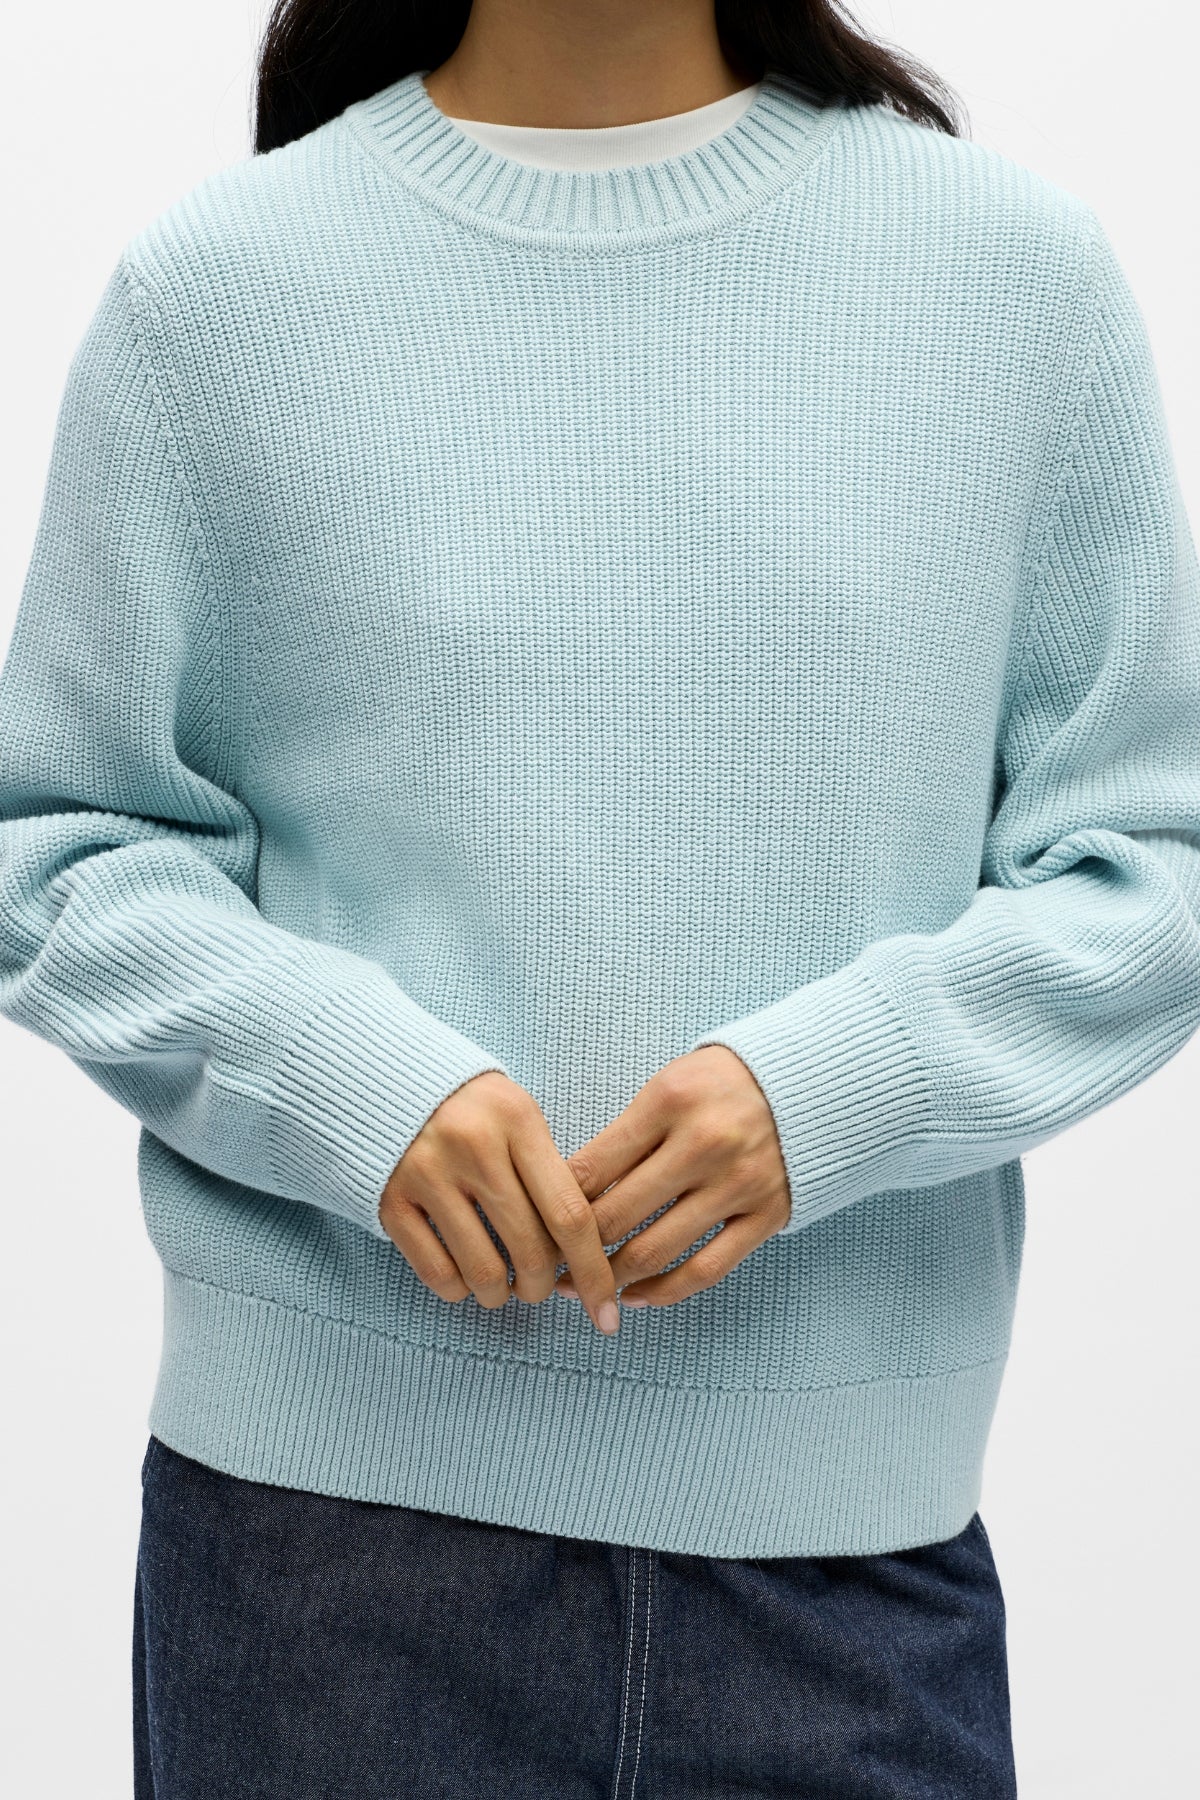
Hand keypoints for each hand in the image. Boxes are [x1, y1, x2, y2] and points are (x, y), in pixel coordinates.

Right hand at [379, 1071, 619, 1335]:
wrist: (389, 1077)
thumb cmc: (475, 1108)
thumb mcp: (520, 1116)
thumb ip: (551, 1173)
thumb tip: (581, 1254)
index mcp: (518, 1121)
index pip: (569, 1213)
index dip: (593, 1271)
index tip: (607, 1311)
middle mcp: (473, 1147)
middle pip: (530, 1250)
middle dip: (543, 1286)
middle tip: (540, 1287)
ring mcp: (427, 1174)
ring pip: (484, 1271)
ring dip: (501, 1294)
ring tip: (503, 1286)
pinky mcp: (391, 1200)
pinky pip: (437, 1273)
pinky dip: (459, 1290)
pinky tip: (465, 1278)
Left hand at [558, 1046, 789, 1307]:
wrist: (813, 1081)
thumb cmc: (722, 1085)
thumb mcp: (668, 1085)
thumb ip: (626, 1135)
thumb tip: (567, 1194)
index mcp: (669, 1101)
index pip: (591, 1168)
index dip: (552, 1206)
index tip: (532, 1227)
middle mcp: (703, 1144)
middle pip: (616, 1216)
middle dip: (572, 1250)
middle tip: (546, 1267)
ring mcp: (738, 1184)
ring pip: (656, 1250)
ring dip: (611, 1278)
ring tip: (584, 1287)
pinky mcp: (766, 1216)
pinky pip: (707, 1269)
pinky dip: (666, 1291)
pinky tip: (638, 1296)